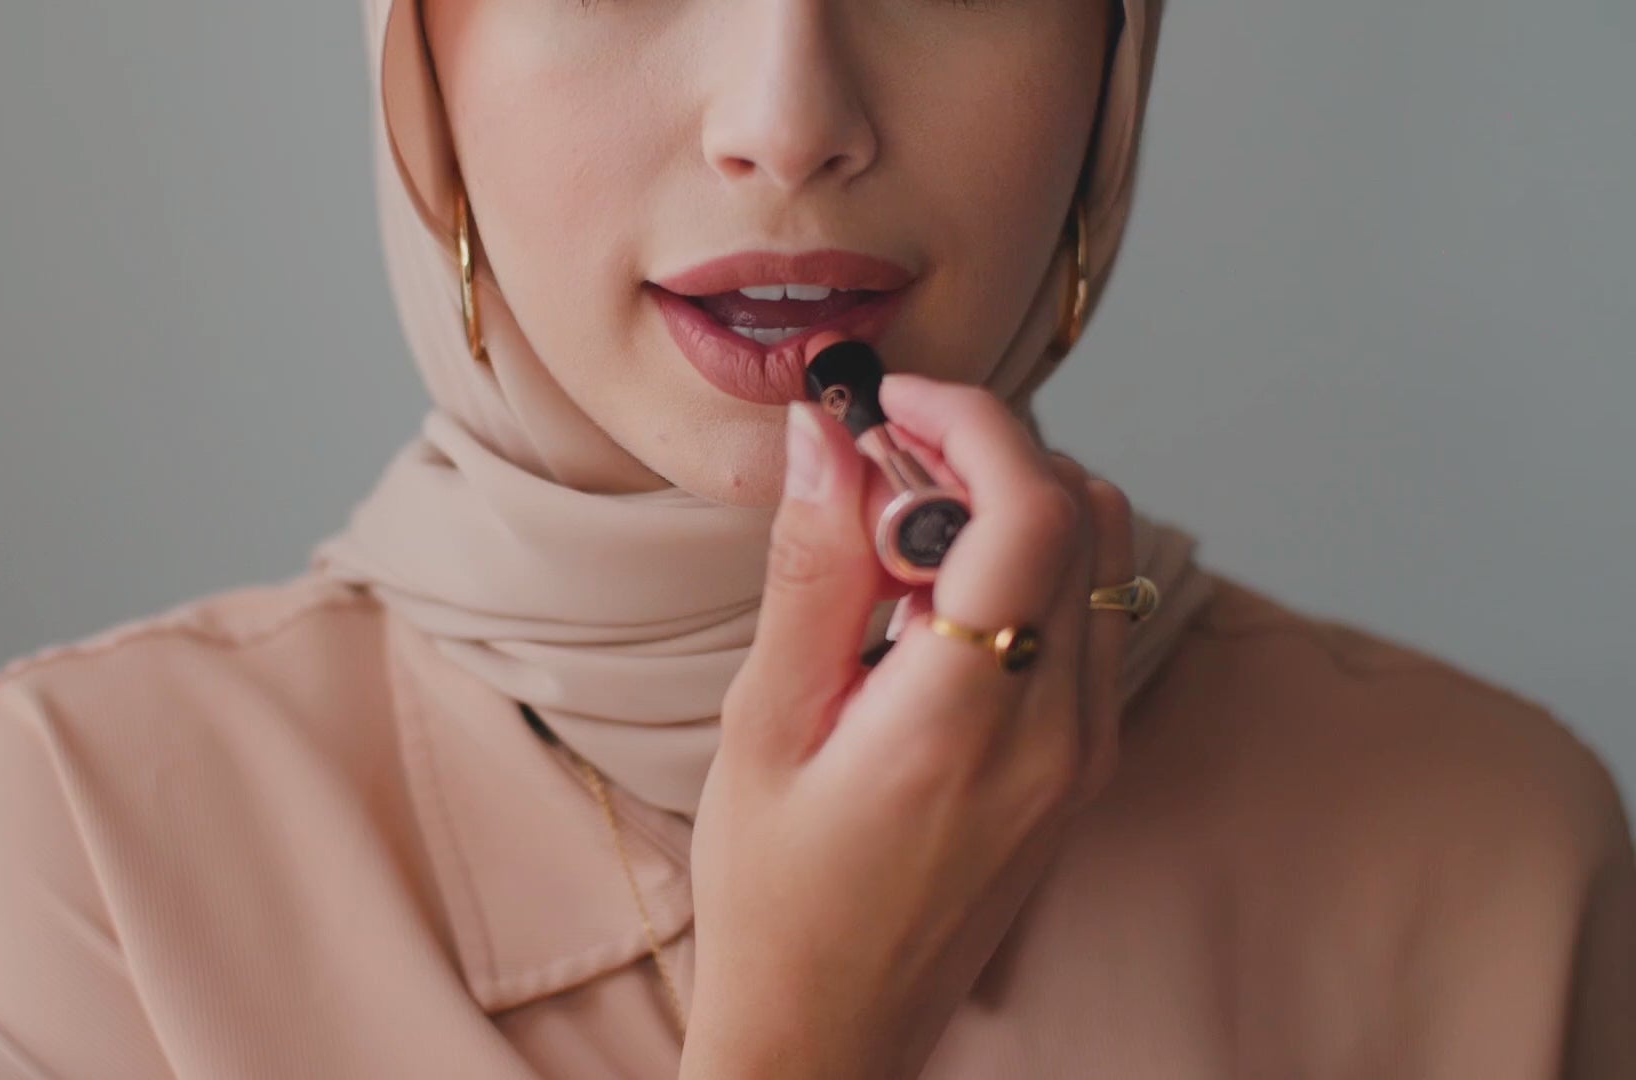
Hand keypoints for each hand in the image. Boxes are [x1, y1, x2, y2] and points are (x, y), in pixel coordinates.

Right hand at [680, 373, 1135, 1079]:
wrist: (830, 1028)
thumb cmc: (775, 895)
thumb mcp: (763, 725)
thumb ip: (811, 570)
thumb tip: (824, 438)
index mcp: (964, 722)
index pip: (1032, 511)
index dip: (971, 421)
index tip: (890, 399)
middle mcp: (1057, 734)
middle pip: (1086, 513)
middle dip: (988, 450)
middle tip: (881, 457)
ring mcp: (1086, 755)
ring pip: (1102, 558)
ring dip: (1014, 502)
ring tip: (900, 532)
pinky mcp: (1084, 769)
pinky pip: (1089, 620)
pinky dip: (1029, 565)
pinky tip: (935, 600)